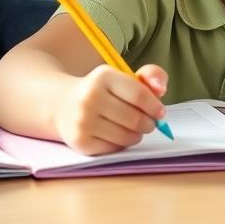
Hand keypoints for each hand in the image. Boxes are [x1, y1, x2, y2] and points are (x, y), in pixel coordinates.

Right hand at [53, 64, 167, 154]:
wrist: (63, 105)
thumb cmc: (102, 91)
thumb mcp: (123, 76)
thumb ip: (150, 75)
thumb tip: (161, 88)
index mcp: (104, 76)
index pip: (140, 95)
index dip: (155, 107)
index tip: (160, 112)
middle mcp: (90, 97)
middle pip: (135, 119)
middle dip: (149, 124)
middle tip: (148, 123)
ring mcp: (83, 121)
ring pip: (127, 136)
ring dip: (137, 135)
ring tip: (133, 128)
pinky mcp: (81, 141)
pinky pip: (115, 148)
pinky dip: (122, 143)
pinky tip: (116, 134)